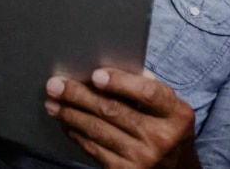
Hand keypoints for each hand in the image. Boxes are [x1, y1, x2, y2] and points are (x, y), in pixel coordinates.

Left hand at [43, 68, 199, 168]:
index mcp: (177, 114)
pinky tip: (67, 123)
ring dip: (70, 115)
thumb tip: (108, 70)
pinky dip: (77, 134)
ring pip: (98, 131)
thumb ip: (145, 88)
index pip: (148, 93)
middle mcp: (162, 138)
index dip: (120, 82)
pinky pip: (95, 149)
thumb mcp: (169, 109)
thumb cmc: (166, 129)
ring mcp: (144, 158)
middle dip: (79, 96)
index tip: (95, 75)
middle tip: (55, 85)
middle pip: (114, 111)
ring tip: (53, 103)